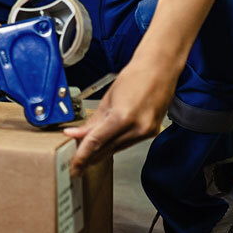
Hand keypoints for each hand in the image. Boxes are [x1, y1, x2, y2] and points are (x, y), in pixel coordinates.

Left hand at [62, 54, 176, 176]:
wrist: (159, 69)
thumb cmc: (135, 76)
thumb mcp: (109, 98)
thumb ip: (94, 120)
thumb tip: (79, 134)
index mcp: (123, 117)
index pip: (96, 142)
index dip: (82, 155)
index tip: (73, 164)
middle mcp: (137, 128)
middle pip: (107, 149)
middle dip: (89, 157)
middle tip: (75, 163)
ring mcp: (146, 132)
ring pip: (117, 148)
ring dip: (101, 151)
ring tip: (85, 154)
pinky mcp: (151, 132)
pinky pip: (128, 142)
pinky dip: (114, 144)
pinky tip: (105, 144)